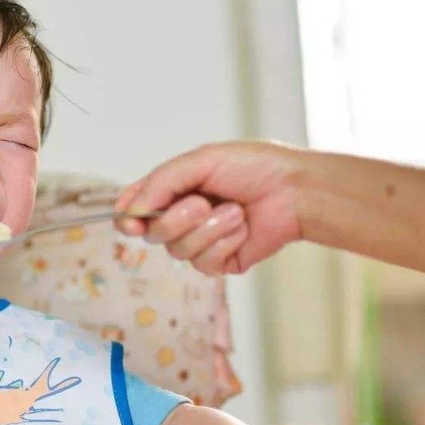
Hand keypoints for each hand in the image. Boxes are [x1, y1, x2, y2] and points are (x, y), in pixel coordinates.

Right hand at [115, 141, 305, 274]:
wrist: (296, 191)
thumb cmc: (254, 168)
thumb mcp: (200, 161)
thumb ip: (160, 182)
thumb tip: (132, 210)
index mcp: (174, 190)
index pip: (135, 208)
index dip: (129, 217)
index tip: (132, 221)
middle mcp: (183, 217)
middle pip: (153, 233)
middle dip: (177, 219)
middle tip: (203, 202)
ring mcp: (201, 241)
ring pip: (178, 250)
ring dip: (208, 229)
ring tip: (235, 211)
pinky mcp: (221, 262)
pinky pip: (204, 264)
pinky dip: (224, 242)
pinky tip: (242, 228)